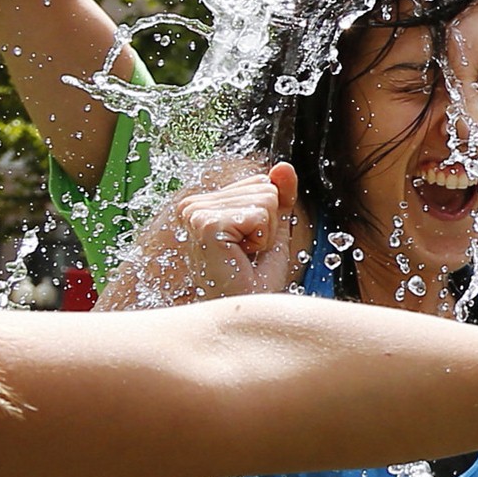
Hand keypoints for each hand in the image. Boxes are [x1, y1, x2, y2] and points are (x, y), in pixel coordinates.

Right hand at [173, 162, 299, 297]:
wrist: (244, 309)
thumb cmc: (253, 279)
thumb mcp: (272, 230)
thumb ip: (279, 197)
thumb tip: (284, 166)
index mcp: (203, 203)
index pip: (261, 182)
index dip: (269, 217)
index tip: (249, 244)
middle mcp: (193, 204)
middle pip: (265, 188)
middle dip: (269, 225)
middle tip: (247, 254)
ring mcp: (196, 212)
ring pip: (266, 199)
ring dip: (265, 235)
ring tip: (242, 256)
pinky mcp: (206, 224)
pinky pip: (260, 214)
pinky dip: (262, 240)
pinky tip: (240, 256)